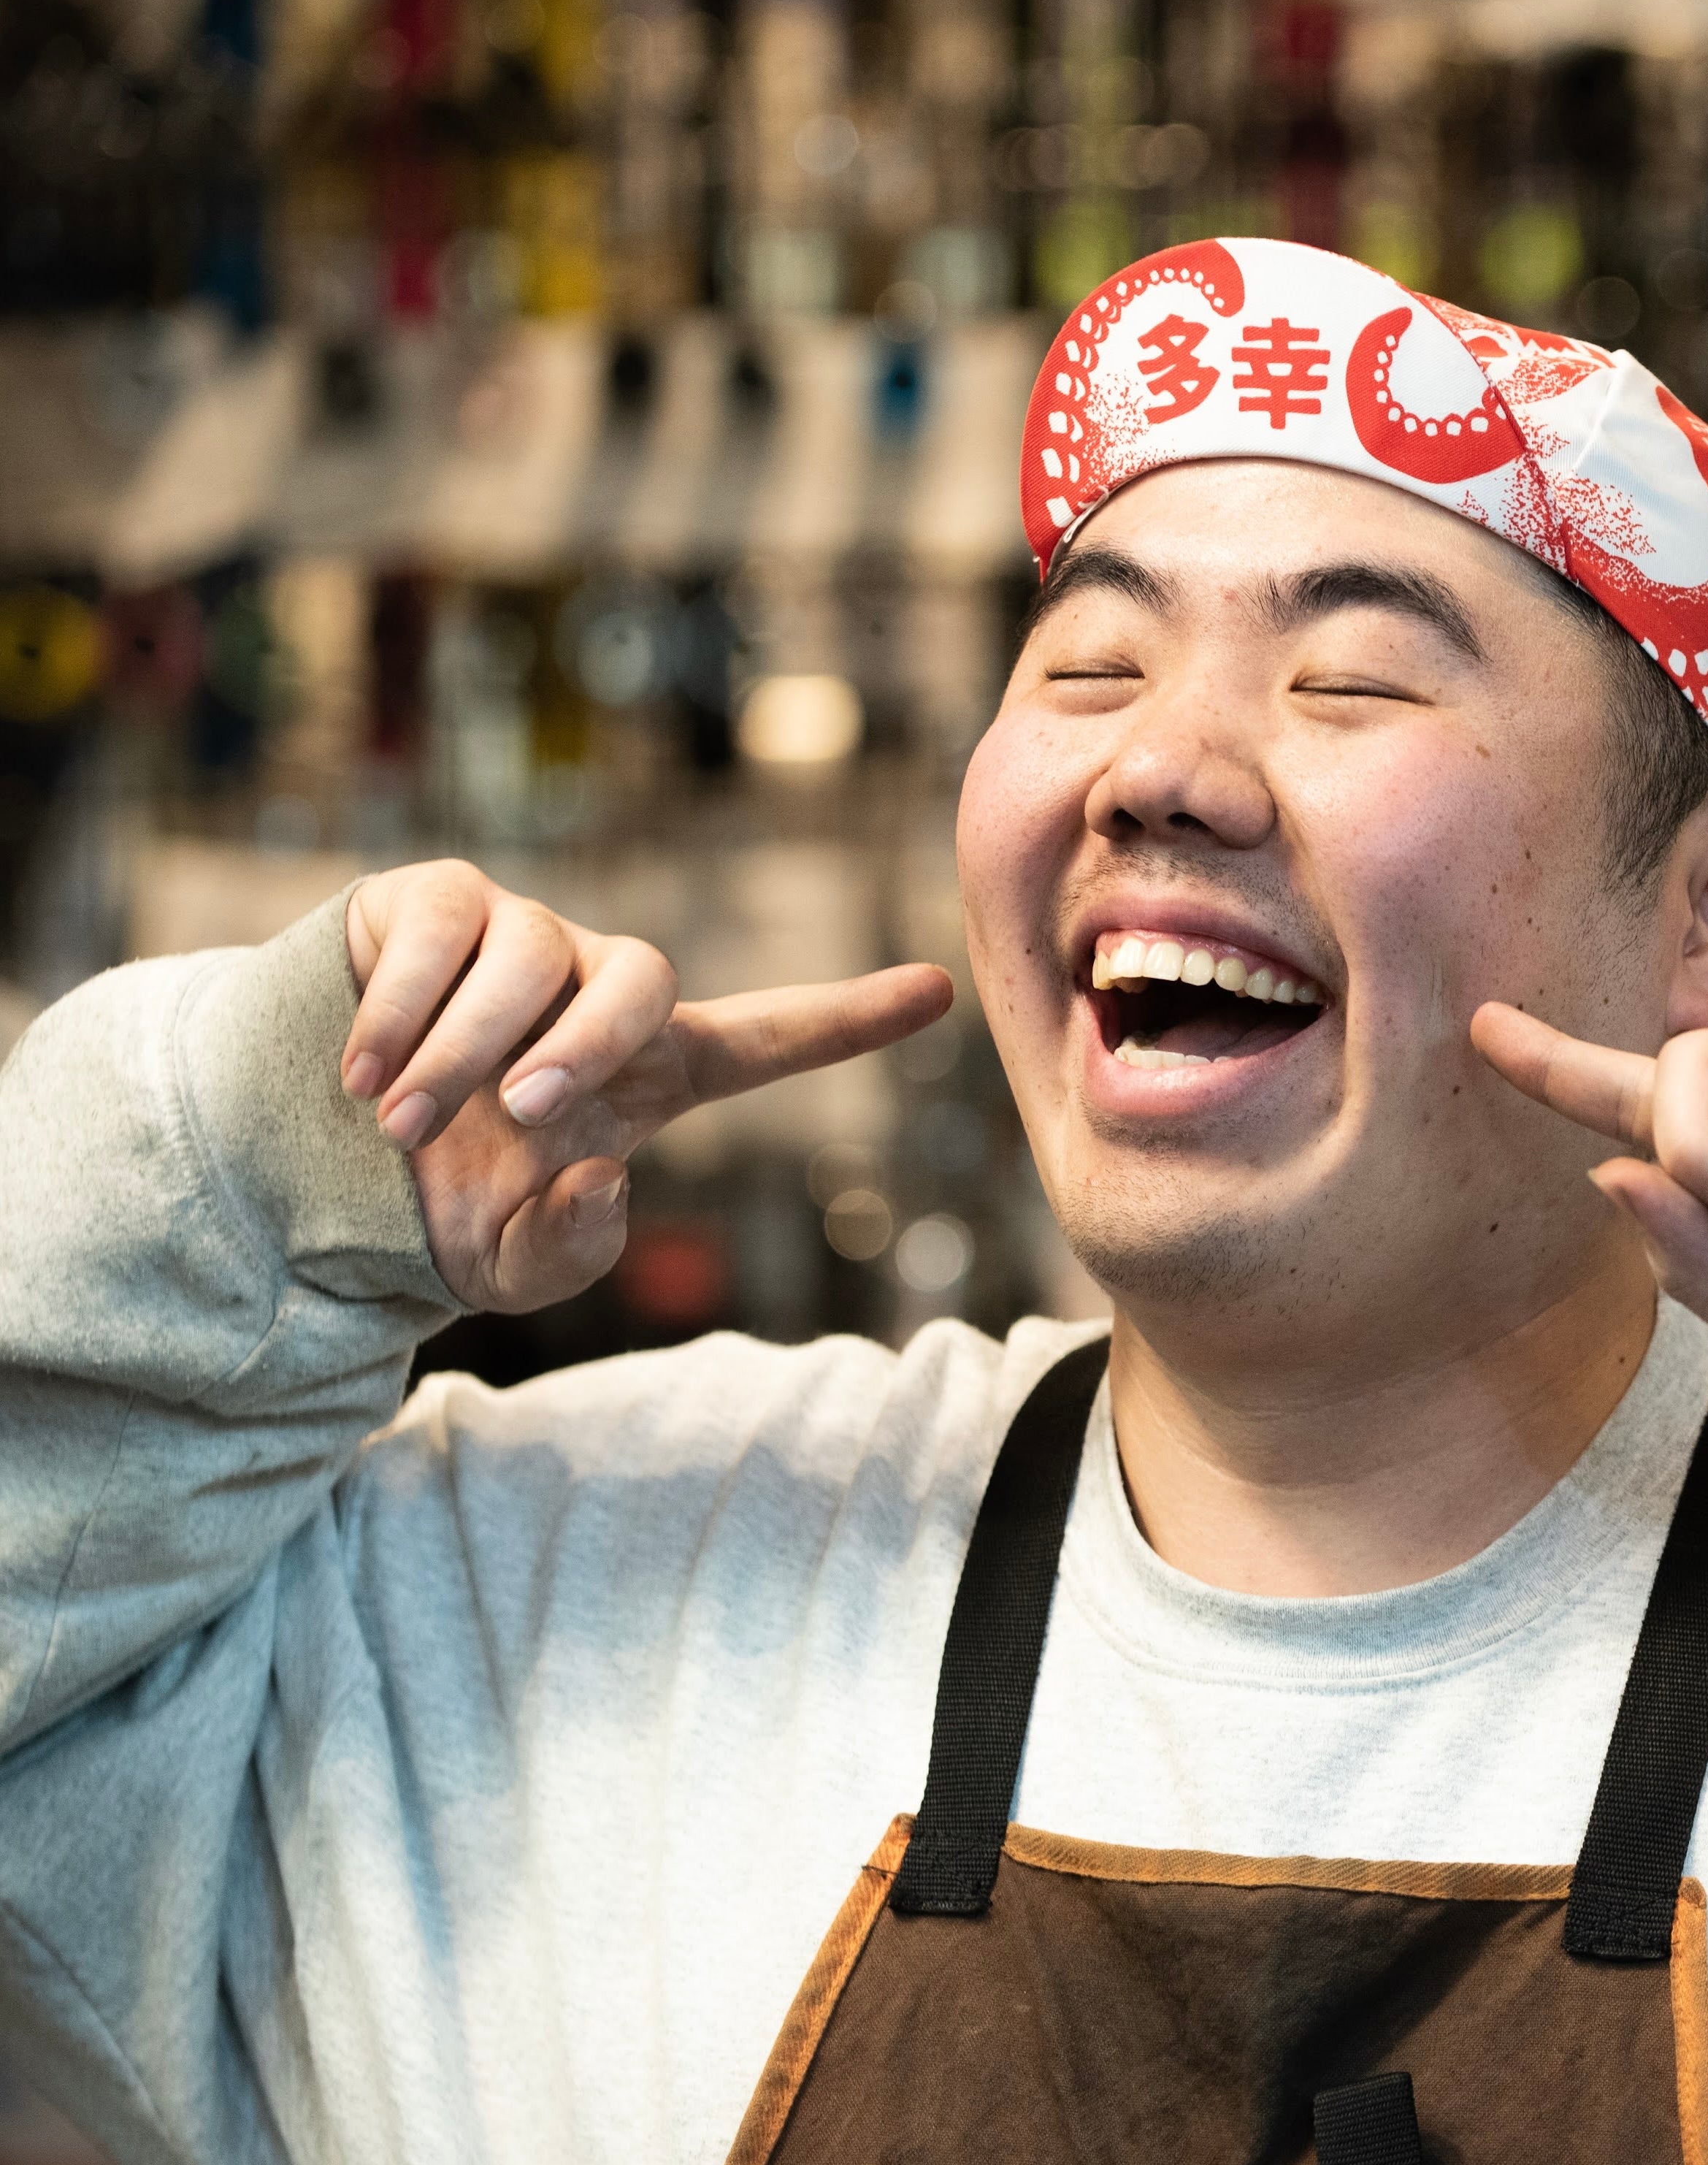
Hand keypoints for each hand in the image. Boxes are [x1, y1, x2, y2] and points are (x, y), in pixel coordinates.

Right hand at [343, 861, 951, 1313]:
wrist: (311, 1152)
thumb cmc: (442, 1200)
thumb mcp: (510, 1264)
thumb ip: (573, 1250)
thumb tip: (610, 1179)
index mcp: (647, 1072)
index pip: (766, 1037)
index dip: (848, 1020)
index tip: (940, 991)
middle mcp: (597, 986)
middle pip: (647, 979)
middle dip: (585, 1045)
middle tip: (522, 1114)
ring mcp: (520, 933)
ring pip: (527, 960)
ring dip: (461, 1051)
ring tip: (399, 1123)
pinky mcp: (435, 899)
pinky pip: (441, 928)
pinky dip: (401, 1008)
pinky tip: (361, 1072)